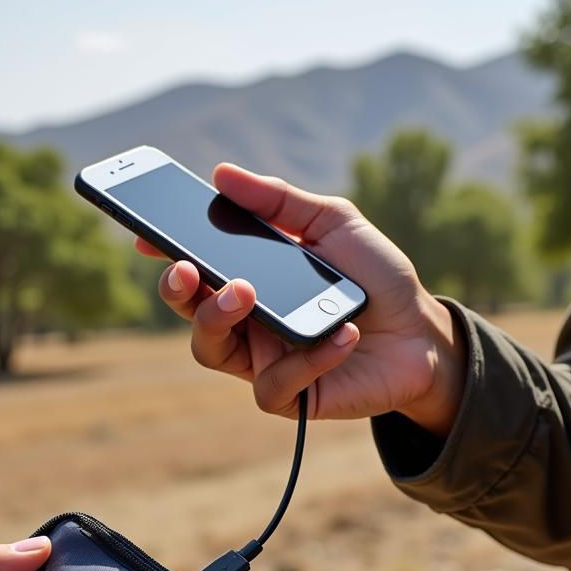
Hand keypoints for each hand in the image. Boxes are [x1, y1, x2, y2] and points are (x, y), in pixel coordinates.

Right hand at [139, 163, 466, 436]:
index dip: (166, 252)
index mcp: (250, 279)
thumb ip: (279, 200)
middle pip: (189, 312)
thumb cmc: (375, 277)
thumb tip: (220, 173)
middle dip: (177, 289)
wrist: (422, 333)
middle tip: (188, 268)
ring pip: (209, 350)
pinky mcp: (291, 397)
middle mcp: (246, 323)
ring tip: (245, 293)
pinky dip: (306, 360)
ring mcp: (263, 361)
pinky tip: (342, 334)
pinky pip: (272, 385)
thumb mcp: (332, 223)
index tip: (148, 235)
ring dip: (217, 320)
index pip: (195, 268)